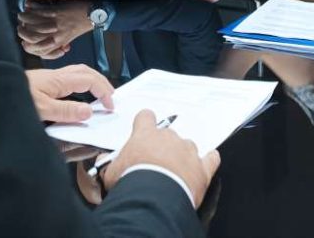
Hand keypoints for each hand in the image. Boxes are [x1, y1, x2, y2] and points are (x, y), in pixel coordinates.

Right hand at [17, 3, 93, 58]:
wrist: (92, 14)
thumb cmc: (80, 25)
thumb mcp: (68, 38)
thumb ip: (56, 42)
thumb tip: (47, 45)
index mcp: (57, 43)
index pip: (35, 50)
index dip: (27, 45)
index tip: (26, 40)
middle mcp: (54, 35)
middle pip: (30, 37)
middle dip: (22, 31)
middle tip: (21, 25)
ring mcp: (54, 23)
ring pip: (31, 24)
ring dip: (24, 18)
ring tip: (23, 14)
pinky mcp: (55, 12)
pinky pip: (37, 11)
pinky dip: (31, 8)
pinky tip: (29, 5)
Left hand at [25, 65, 113, 122]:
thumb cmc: (14, 98)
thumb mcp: (42, 110)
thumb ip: (66, 111)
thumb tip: (88, 112)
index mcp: (59, 80)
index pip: (89, 80)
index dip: (103, 91)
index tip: (110, 106)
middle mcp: (56, 76)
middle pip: (86, 72)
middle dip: (102, 82)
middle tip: (111, 97)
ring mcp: (49, 78)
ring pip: (77, 72)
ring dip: (92, 81)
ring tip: (99, 94)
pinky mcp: (43, 82)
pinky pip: (69, 78)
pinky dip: (80, 83)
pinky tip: (77, 95)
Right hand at [102, 109, 219, 207]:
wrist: (153, 196)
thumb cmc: (132, 180)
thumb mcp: (111, 172)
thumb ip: (111, 163)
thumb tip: (103, 163)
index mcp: (145, 135)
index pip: (146, 117)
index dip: (145, 123)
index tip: (144, 129)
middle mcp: (169, 138)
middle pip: (168, 135)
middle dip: (163, 147)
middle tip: (155, 164)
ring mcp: (187, 151)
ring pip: (187, 147)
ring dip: (182, 156)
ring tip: (175, 172)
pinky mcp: (202, 168)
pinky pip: (210, 159)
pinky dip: (209, 160)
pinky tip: (208, 161)